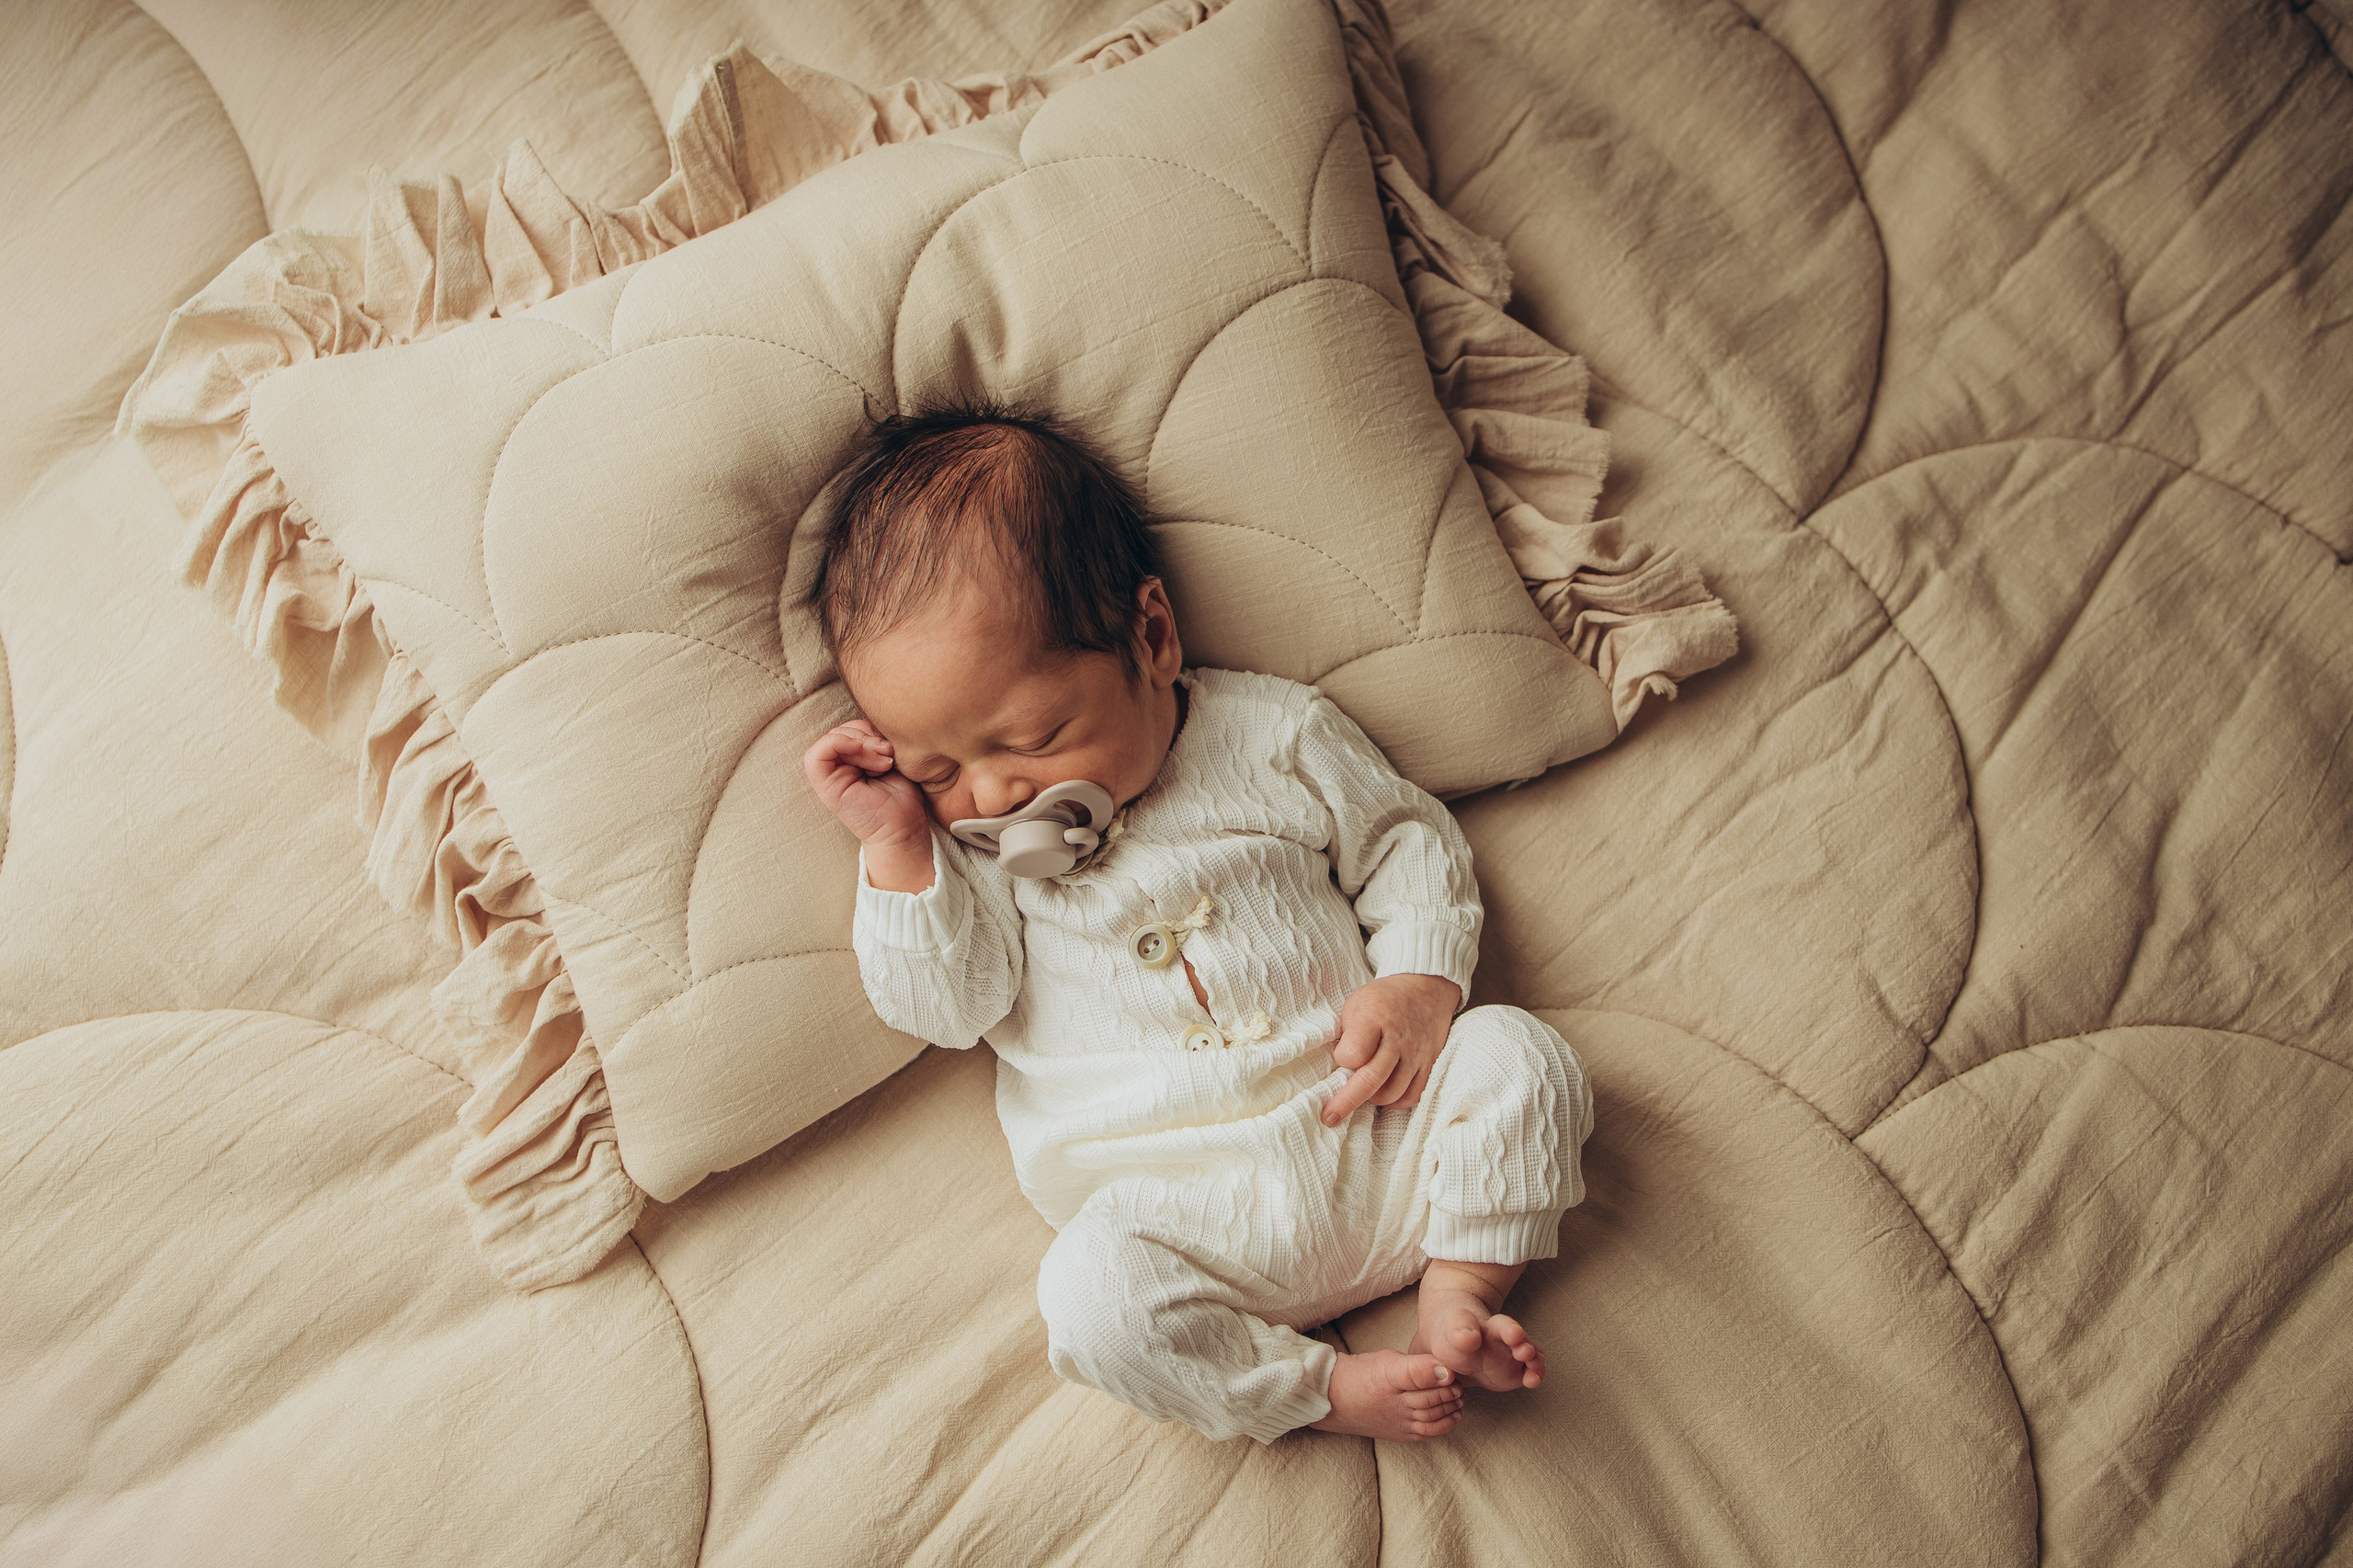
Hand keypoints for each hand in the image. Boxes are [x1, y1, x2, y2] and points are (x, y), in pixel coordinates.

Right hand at [803, 719, 932, 890]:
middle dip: (868, 735)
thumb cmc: (901, 795)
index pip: (851, 727)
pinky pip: (817, 754)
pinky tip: (865, 756)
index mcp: (851, 759)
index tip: (890, 747)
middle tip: (889, 755)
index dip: (869, 729)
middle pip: (842, 729)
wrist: (904, 827)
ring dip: (862, 743)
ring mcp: (829, 776)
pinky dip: (840, 744)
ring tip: (884, 762)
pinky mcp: (825, 787)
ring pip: (833, 737)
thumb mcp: (890, 757)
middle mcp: (837, 765)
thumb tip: (872, 723)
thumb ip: (875, 739)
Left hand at [1322, 973, 1460, 1126]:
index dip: (1343, 1059)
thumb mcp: (1356, 1003)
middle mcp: (1397, 1039)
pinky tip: (1383, 1095)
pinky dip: (1395, 1102)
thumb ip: (1346, 1033)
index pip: (1354, 1052)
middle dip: (1347, 1101)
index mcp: (1375, 1018)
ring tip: (1361, 1094)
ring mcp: (1415, 1054)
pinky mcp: (1429, 1064)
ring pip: (1392, 1093)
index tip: (1340, 1057)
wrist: (1426, 989)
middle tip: (1330, 1116)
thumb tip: (1336, 1066)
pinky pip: (1412, 1095)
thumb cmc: (1384, 999)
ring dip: (1372, 1100)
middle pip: (1371, 1079)